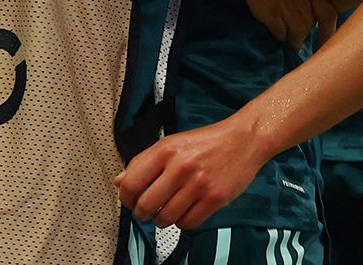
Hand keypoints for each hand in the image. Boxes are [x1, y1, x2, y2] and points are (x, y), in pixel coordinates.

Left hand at [115, 114, 266, 230]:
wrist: (242, 140)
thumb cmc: (206, 142)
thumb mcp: (172, 143)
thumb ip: (144, 161)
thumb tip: (119, 180)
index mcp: (165, 150)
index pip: (131, 182)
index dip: (125, 197)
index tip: (129, 201)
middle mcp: (180, 166)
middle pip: (146, 205)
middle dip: (142, 213)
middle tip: (145, 211)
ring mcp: (198, 184)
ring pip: (166, 218)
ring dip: (162, 220)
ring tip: (166, 212)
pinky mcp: (214, 199)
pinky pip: (188, 223)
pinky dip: (182, 222)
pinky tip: (184, 212)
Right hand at [233, 0, 329, 49]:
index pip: (328, 17)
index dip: (328, 31)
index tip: (326, 39)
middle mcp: (307, 5)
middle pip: (310, 28)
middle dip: (306, 35)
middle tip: (302, 43)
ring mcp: (289, 12)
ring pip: (295, 35)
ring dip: (292, 40)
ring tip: (289, 43)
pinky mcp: (270, 15)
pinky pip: (277, 33)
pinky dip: (277, 35)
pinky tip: (275, 34)